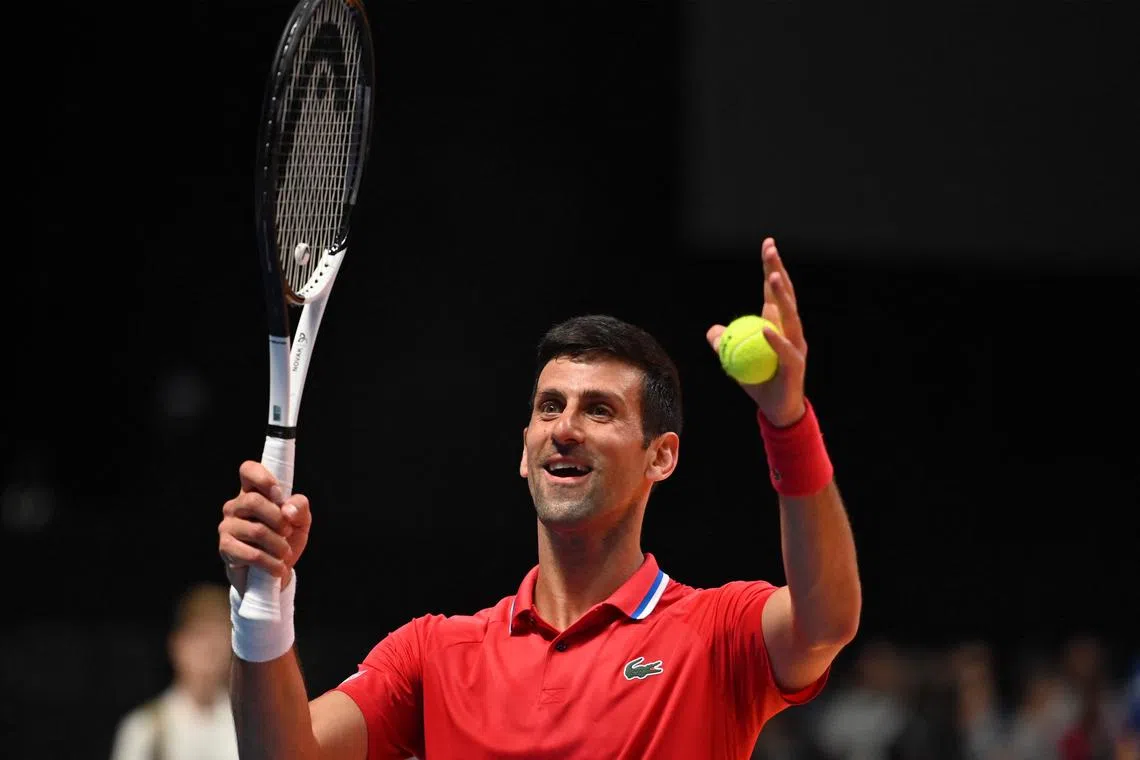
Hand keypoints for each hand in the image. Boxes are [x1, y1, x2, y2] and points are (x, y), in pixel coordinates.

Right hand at [217, 461, 310, 592]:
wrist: (275, 571)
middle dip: (278, 518)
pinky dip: (270, 562)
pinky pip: (251, 553)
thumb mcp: (300, 521)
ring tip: (285, 553)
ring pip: (256, 530)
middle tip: (288, 531)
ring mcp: (228, 526)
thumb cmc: (286, 539)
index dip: (262, 478)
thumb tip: (287, 509)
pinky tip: (278, 567)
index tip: (279, 494)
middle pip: (253, 501)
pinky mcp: (226, 547)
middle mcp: (236, 506)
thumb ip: (299, 507)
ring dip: (278, 545)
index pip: (248, 470)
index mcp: (253, 492)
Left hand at [706, 237, 806, 426]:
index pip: (773, 291)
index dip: (771, 268)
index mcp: (778, 324)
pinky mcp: (796, 364)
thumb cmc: (758, 381)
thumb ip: (725, 343)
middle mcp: (791, 330)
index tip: (767, 245)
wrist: (776, 408)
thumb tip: (712, 331)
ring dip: (781, 295)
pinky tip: (766, 328)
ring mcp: (796, 346)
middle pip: (785, 295)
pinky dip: (775, 339)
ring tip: (773, 277)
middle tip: (771, 249)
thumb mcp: (734, 360)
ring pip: (789, 316)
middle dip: (778, 270)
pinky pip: (784, 350)